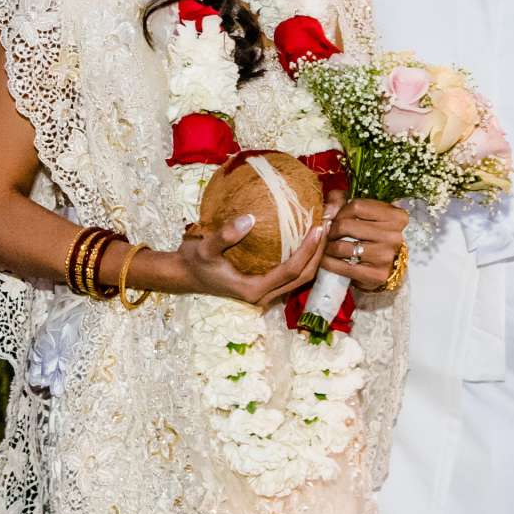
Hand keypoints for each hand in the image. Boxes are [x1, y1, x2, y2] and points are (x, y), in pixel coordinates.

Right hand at [163, 213, 324, 309]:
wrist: (184, 274)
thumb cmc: (194, 262)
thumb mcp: (204, 248)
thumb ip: (224, 236)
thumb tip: (249, 219)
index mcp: (253, 290)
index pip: (291, 271)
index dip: (308, 251)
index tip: (318, 228)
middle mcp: (264, 295)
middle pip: (303, 277)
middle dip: (319, 253)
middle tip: (328, 226)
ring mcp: (266, 292)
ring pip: (300, 278)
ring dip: (314, 255)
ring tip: (322, 229)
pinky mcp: (265, 284)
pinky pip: (291, 273)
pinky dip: (303, 256)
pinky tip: (306, 235)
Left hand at [320, 194, 404, 289]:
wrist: (391, 268)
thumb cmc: (375, 235)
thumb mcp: (367, 213)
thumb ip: (343, 201)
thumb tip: (327, 209)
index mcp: (396, 216)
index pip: (356, 206)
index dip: (339, 212)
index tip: (335, 218)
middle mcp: (394, 236)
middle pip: (346, 226)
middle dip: (331, 230)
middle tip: (328, 235)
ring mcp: (386, 256)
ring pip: (342, 247)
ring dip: (328, 248)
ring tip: (328, 247)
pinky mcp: (377, 275)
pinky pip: (343, 267)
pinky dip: (329, 263)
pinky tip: (328, 260)